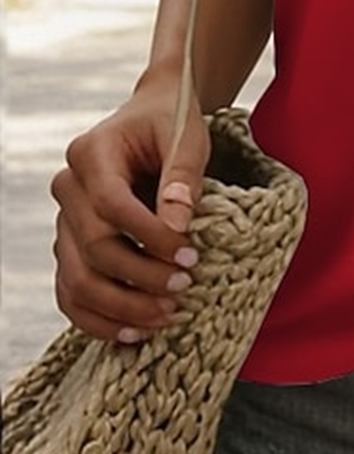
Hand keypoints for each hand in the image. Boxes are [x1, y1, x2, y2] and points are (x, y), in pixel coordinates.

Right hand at [51, 74, 209, 344]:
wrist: (153, 120)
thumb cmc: (172, 125)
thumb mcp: (187, 138)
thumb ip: (183, 177)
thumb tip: (179, 226)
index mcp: (90, 154)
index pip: (112, 205)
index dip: (150, 236)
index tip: (189, 255)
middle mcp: (67, 189)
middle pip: (94, 247)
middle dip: (141, 276)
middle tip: (185, 287)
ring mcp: (64, 222)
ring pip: (78, 279)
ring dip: (122, 306)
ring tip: (167, 316)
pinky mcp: (71, 248)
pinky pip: (71, 294)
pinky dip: (100, 319)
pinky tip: (136, 333)